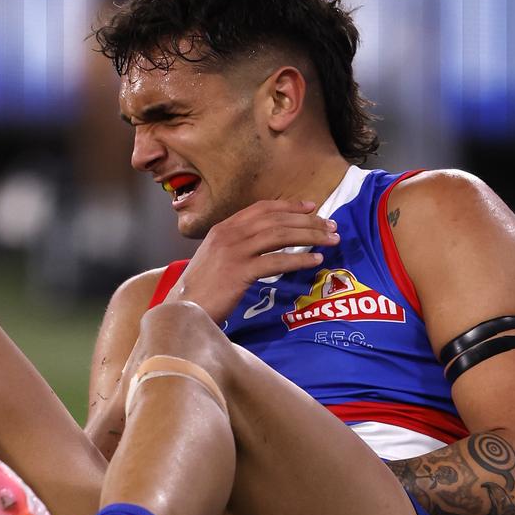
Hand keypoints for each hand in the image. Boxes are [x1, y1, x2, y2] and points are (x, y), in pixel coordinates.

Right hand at [166, 199, 338, 322]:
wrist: (183, 308)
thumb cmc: (201, 289)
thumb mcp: (216, 257)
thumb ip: (237, 246)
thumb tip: (265, 243)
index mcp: (224, 228)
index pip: (262, 208)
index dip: (289, 206)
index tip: (311, 207)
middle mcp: (229, 234)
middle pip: (276, 219)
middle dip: (307, 221)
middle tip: (330, 225)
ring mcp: (234, 252)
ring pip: (279, 235)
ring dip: (310, 236)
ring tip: (331, 239)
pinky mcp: (240, 272)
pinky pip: (277, 261)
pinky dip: (300, 259)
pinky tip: (316, 260)